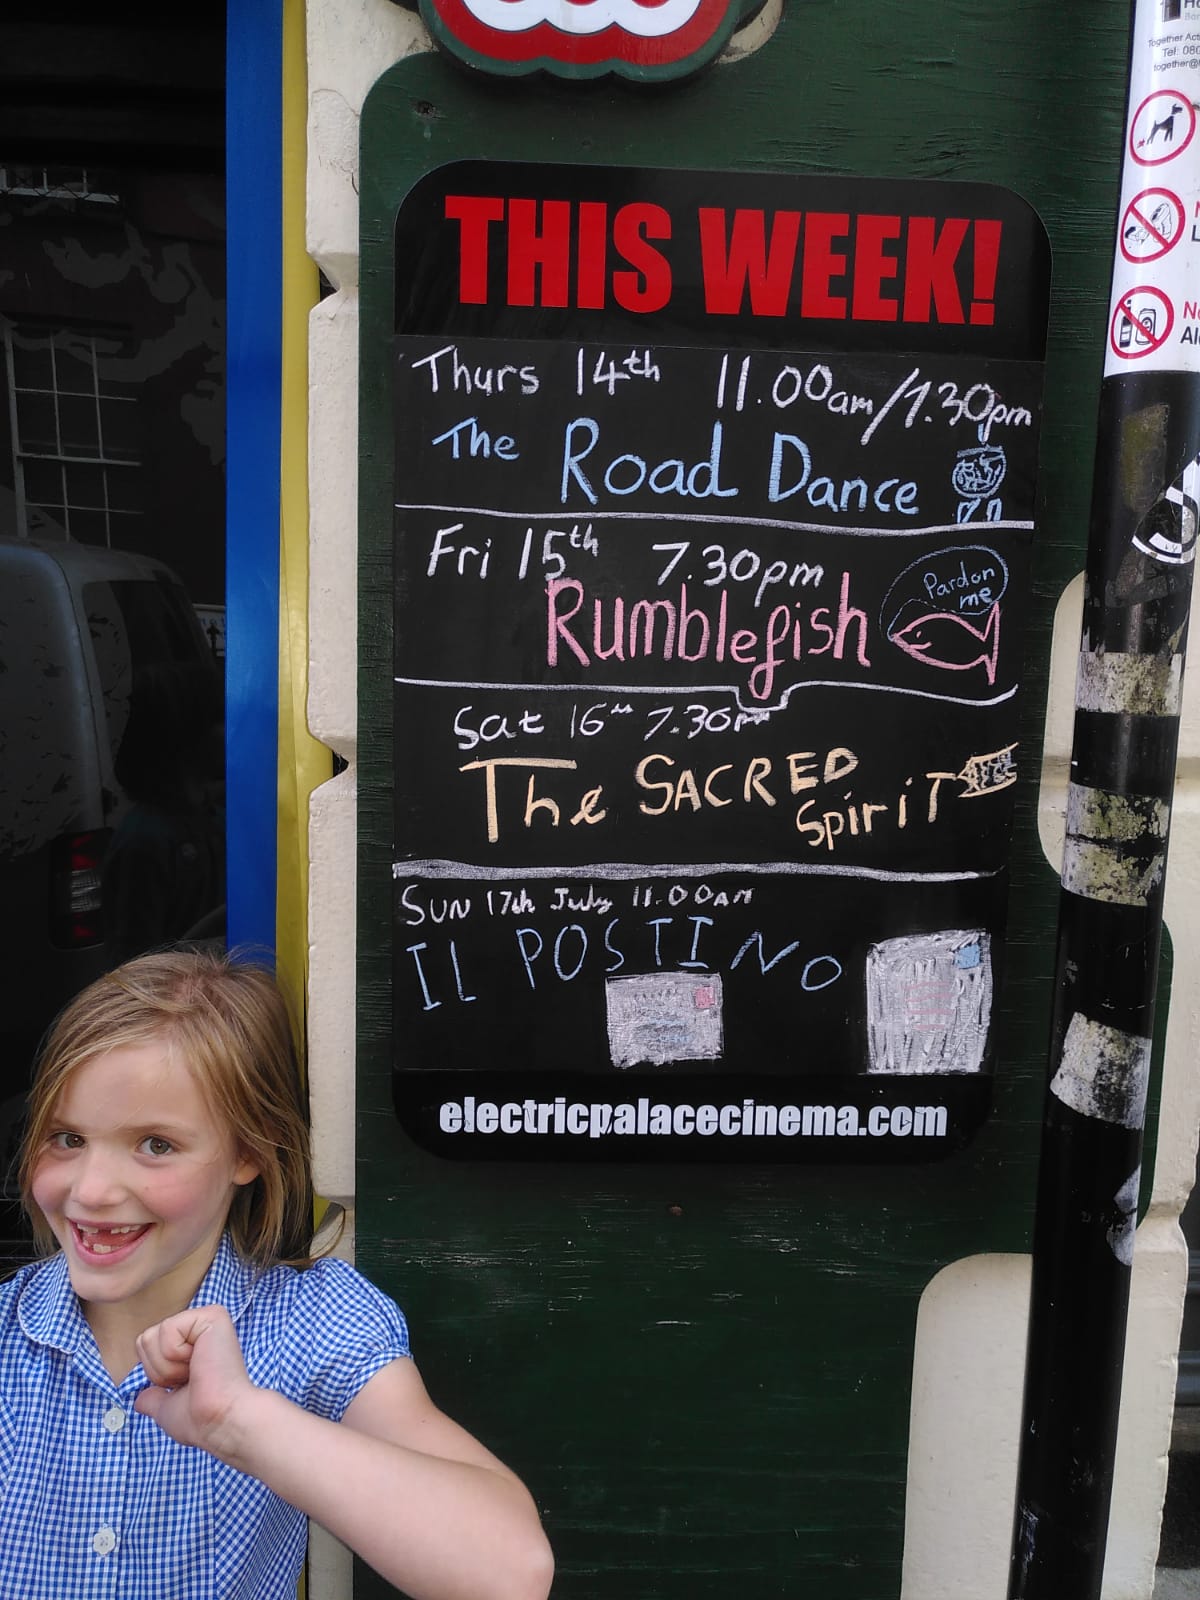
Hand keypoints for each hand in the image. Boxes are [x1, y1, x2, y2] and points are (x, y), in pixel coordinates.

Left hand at [134, 1305, 255, 1458]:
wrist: (220, 1421)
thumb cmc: (200, 1418)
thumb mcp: (167, 1407)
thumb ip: (154, 1398)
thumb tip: (141, 1401)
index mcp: (193, 1344)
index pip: (147, 1347)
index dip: (157, 1374)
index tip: (184, 1385)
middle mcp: (201, 1327)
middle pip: (145, 1339)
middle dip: (160, 1368)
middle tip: (191, 1378)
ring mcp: (208, 1318)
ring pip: (152, 1335)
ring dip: (168, 1365)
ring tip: (196, 1372)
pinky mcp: (212, 1316)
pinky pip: (167, 1329)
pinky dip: (175, 1355)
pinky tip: (200, 1362)